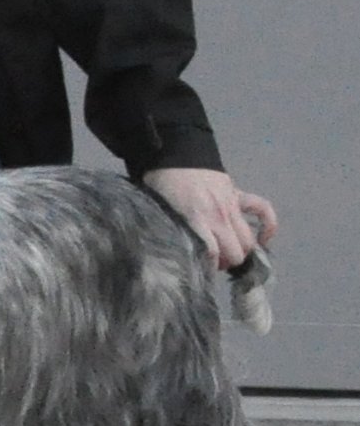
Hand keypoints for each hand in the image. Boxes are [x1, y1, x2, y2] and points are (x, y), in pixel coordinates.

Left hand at [144, 167, 277, 269]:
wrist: (175, 152)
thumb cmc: (160, 184)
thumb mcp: (157, 211)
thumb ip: (169, 232)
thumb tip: (172, 255)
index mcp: (196, 220)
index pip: (212, 254)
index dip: (207, 268)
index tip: (199, 273)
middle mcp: (218, 216)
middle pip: (235, 253)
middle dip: (224, 264)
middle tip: (211, 263)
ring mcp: (232, 206)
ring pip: (249, 241)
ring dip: (240, 252)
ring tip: (226, 254)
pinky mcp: (238, 195)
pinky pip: (264, 211)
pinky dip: (268, 226)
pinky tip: (262, 239)